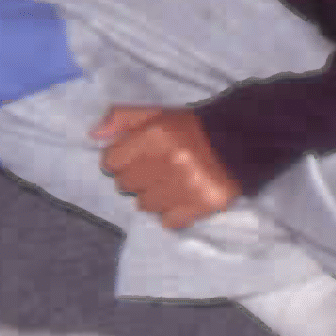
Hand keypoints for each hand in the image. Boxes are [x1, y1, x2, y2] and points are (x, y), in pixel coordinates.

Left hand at [94, 105, 241, 231]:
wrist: (242, 139)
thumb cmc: (192, 127)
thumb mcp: (157, 113)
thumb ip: (122, 119)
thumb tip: (93, 135)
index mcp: (155, 135)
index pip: (111, 161)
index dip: (117, 160)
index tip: (130, 159)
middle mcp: (169, 161)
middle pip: (125, 185)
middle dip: (134, 178)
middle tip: (151, 170)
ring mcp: (186, 186)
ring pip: (145, 205)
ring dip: (152, 196)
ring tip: (168, 183)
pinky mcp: (203, 205)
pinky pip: (169, 221)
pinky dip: (172, 213)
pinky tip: (181, 198)